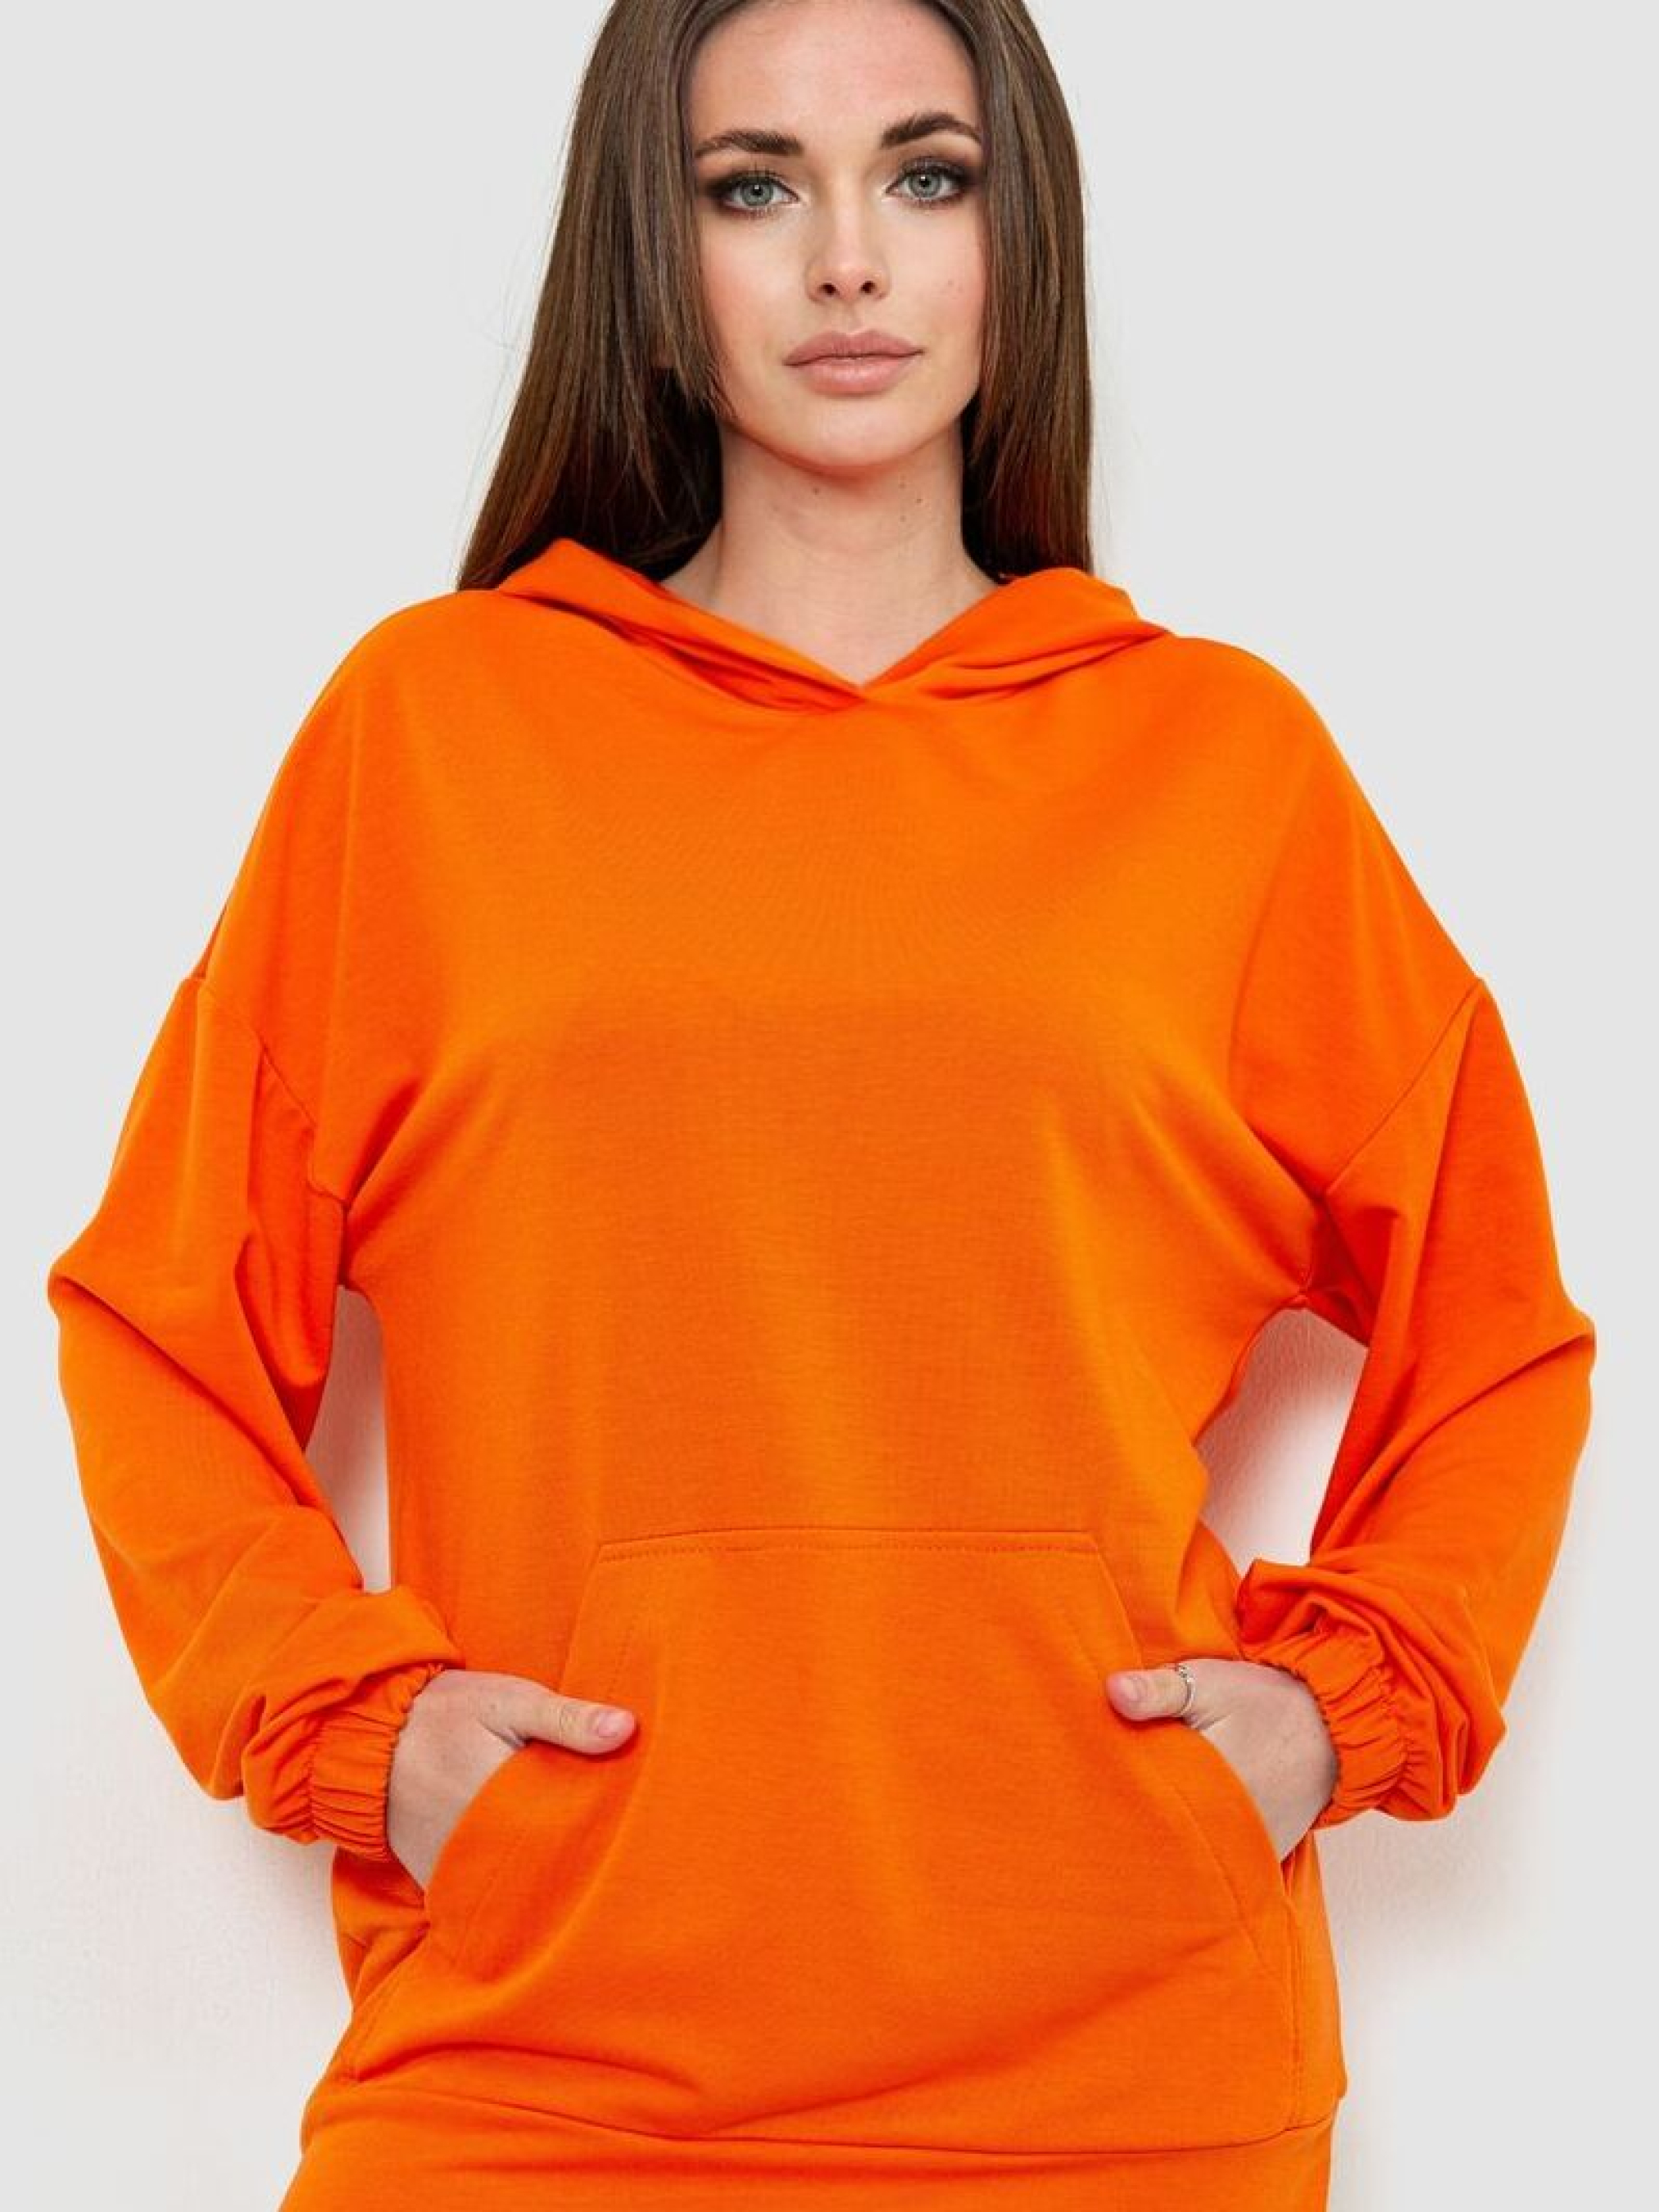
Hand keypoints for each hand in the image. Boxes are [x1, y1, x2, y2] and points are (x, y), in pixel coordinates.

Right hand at [386, 1668, 636, 1889]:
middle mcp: (476, 1844)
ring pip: (511, 1887)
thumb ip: (567, 1720)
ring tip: (571, 1869)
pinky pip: (475, 1894)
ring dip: (537, 1878)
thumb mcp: (511, 1702)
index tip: (626, 1833)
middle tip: (607, 1853)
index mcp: (504, 1798)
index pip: (569, 1831)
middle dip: (574, 1861)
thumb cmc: (448, 1711)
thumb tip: (627, 1729)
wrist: (370, 1731)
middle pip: (544, 1866)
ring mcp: (451, 1868)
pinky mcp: (432, 1878)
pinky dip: (499, 1886)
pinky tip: (525, 1872)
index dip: (599, 1832)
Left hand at [1106, 1657, 1338, 1860]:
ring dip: (1173, 1844)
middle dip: (1139, 1829)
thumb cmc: (1264, 1701)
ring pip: (1197, 1855)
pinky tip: (1183, 1836)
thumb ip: (1161, 1691)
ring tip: (1135, 1835)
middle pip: (1168, 1838)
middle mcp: (1231, 1828)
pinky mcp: (1267, 1854)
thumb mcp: (1209, 1684)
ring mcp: (1252, 1848)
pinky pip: (1227, 1863)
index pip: (1147, 1806)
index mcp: (1209, 1785)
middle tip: (1105, 1818)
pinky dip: (1206, 1852)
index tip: (1092, 1801)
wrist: (1333, 1724)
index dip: (1117, 1804)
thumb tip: (1114, 1691)